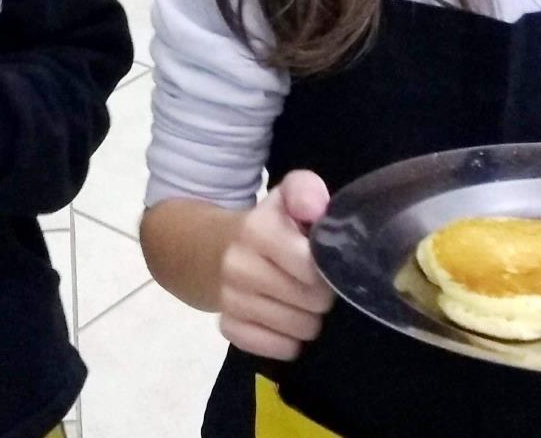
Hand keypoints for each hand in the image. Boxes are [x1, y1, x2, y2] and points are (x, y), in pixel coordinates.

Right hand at [218, 170, 335, 360]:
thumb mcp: (286, 195)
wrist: (212, 249)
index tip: (322, 262)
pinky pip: (279, 349)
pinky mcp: (228, 328)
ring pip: (300, 330)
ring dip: (308, 318)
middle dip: (321, 294)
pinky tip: (283, 321)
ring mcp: (230, 300)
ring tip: (299, 299)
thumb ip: (306, 191)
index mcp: (256, 230)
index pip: (313, 267)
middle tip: (311, 282)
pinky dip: (288, 340)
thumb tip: (316, 210)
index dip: (327, 268)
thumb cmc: (267, 224)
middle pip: (313, 302)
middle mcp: (238, 266)